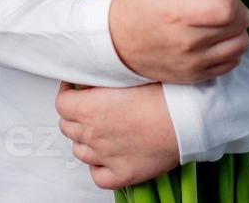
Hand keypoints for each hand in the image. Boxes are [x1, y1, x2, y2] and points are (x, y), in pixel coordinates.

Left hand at [56, 81, 179, 189]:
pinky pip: (98, 176)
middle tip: (90, 106)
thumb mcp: (129, 72)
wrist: (187, 119)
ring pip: (80, 151)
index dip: (67, 93)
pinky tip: (108, 156)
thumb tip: (98, 72)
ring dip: (85, 140)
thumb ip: (106, 75)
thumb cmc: (164, 93)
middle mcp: (93, 134)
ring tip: (100, 129)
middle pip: (68, 127)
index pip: (61, 103)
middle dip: (75, 115)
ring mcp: (105, 156)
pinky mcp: (122, 174)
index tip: (76, 87)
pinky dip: (99, 167)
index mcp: (89, 108)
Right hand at [107, 0, 248, 82]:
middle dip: (234, 7)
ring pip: (241, 45)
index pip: (227, 7)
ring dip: (235, 29)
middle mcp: (189, 43)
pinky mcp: (197, 76)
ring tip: (216, 20)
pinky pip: (232, 62)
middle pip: (239, 24)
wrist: (114, 44)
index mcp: (177, 14)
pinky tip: (214, 38)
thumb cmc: (134, 6)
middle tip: (214, 2)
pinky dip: (230, 48)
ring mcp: (194, 64)